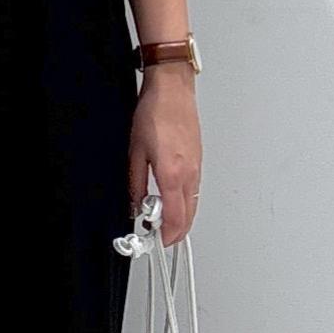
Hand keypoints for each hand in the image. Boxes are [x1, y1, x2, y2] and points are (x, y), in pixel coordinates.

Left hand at [129, 64, 200, 242]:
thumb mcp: (135, 151)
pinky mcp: (199, 161)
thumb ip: (135, 183)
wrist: (173, 90)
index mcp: (172, 173)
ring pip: (193, 204)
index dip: (167, 235)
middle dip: (176, 232)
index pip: (174, 217)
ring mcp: (197, 168)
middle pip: (188, 216)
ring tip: (162, 219)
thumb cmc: (155, 113)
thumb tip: (135, 203)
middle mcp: (189, 173)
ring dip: (180, 217)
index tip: (158, 242)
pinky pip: (194, 191)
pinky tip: (173, 200)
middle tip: (160, 237)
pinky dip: (185, 202)